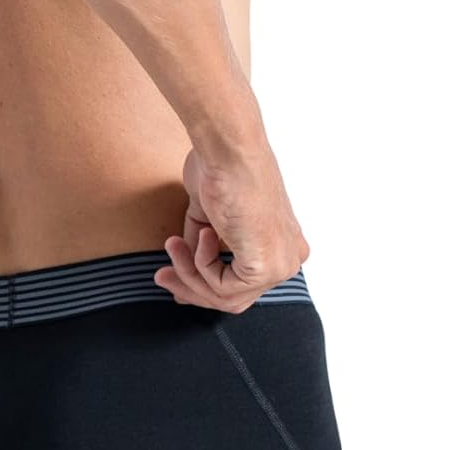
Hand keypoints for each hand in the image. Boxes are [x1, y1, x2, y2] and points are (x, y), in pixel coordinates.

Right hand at [153, 144, 310, 311]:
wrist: (228, 150)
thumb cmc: (219, 170)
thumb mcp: (207, 218)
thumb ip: (201, 250)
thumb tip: (179, 281)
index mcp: (281, 246)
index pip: (239, 286)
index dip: (200, 286)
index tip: (168, 275)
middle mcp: (288, 259)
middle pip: (233, 300)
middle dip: (191, 288)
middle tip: (161, 275)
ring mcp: (281, 265)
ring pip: (225, 298)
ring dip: (190, 273)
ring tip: (174, 243)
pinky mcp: (268, 268)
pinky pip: (223, 287)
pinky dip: (202, 263)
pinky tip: (203, 232)